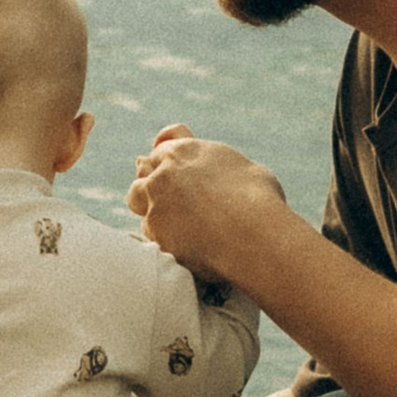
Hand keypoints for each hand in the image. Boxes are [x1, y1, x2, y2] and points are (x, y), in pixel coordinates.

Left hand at [130, 124, 287, 275]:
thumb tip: (231, 174)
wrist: (253, 234)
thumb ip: (225, 168)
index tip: (168, 174)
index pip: (162, 150)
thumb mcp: (246, 169)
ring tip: (172, 222)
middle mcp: (164, 172)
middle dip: (151, 183)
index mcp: (186, 151)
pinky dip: (161, 238)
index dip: (165, 163)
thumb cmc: (260, 202)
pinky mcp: (154, 231)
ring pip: (136, 200)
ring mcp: (155, 201)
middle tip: (165, 199)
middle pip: (142, 171)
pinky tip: (182, 246)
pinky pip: (148, 233)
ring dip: (149, 208)